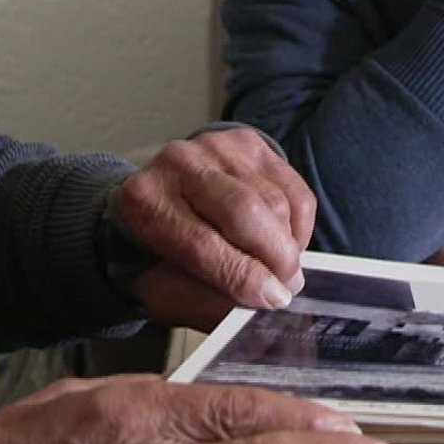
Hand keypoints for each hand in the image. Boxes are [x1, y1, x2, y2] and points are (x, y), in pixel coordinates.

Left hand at [114, 126, 314, 329]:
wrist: (162, 206)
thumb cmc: (163, 256)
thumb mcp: (168, 291)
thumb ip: (207, 302)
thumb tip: (264, 302)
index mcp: (144, 202)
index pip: (202, 244)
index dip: (243, 275)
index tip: (273, 299)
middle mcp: (176, 163)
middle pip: (244, 210)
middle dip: (275, 256)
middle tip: (287, 286)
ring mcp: (214, 146)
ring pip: (274, 200)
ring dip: (288, 244)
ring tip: (282, 267)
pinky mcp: (248, 142)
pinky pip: (292, 188)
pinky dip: (299, 224)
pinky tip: (285, 241)